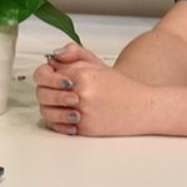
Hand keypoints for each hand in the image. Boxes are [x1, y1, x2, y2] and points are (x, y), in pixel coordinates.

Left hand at [32, 43, 154, 136]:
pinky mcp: (85, 128)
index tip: (49, 77)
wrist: (143, 107)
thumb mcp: (97, 65)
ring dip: (50, 108)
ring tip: (58, 104)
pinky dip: (58, 121)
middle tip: (51, 91)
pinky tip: (65, 115)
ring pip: (48, 112)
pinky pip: (60, 127)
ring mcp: (82, 113)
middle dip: (45, 92)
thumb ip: (73, 57)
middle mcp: (81, 94)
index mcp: (82, 75)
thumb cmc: (121, 87)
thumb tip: (52, 58)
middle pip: (44, 94)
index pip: (46, 74)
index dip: (45, 76)